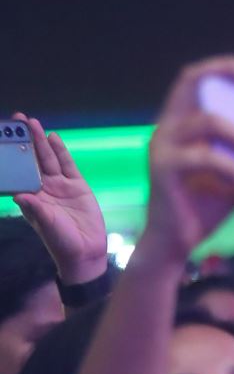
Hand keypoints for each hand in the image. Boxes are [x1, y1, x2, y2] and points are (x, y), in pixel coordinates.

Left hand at [10, 115, 108, 282]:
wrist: (86, 252)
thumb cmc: (60, 242)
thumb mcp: (46, 225)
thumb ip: (34, 209)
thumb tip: (19, 194)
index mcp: (30, 197)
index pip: (18, 171)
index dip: (11, 155)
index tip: (3, 138)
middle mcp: (43, 188)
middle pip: (32, 160)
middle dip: (24, 141)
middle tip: (17, 120)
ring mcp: (60, 186)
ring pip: (48, 159)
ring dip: (40, 142)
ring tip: (32, 123)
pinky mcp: (78, 186)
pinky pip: (68, 165)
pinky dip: (61, 151)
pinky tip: (54, 137)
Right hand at [142, 56, 233, 262]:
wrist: (177, 241)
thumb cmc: (208, 204)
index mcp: (186, 121)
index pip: (199, 79)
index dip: (228, 66)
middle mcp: (170, 125)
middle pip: (192, 80)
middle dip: (227, 71)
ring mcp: (164, 144)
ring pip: (206, 121)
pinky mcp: (164, 167)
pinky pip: (205, 158)